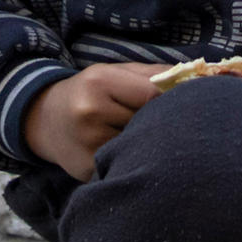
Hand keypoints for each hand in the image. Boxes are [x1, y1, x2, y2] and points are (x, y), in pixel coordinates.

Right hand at [22, 63, 167, 180]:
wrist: (45, 119)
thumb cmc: (88, 91)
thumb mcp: (112, 72)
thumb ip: (151, 74)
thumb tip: (196, 77)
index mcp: (99, 82)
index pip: (151, 94)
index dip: (168, 101)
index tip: (178, 105)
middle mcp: (90, 111)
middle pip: (147, 121)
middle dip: (160, 124)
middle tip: (170, 126)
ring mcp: (88, 143)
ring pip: (138, 146)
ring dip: (148, 145)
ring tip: (146, 140)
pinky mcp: (87, 169)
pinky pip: (124, 165)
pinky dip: (132, 162)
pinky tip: (129, 156)